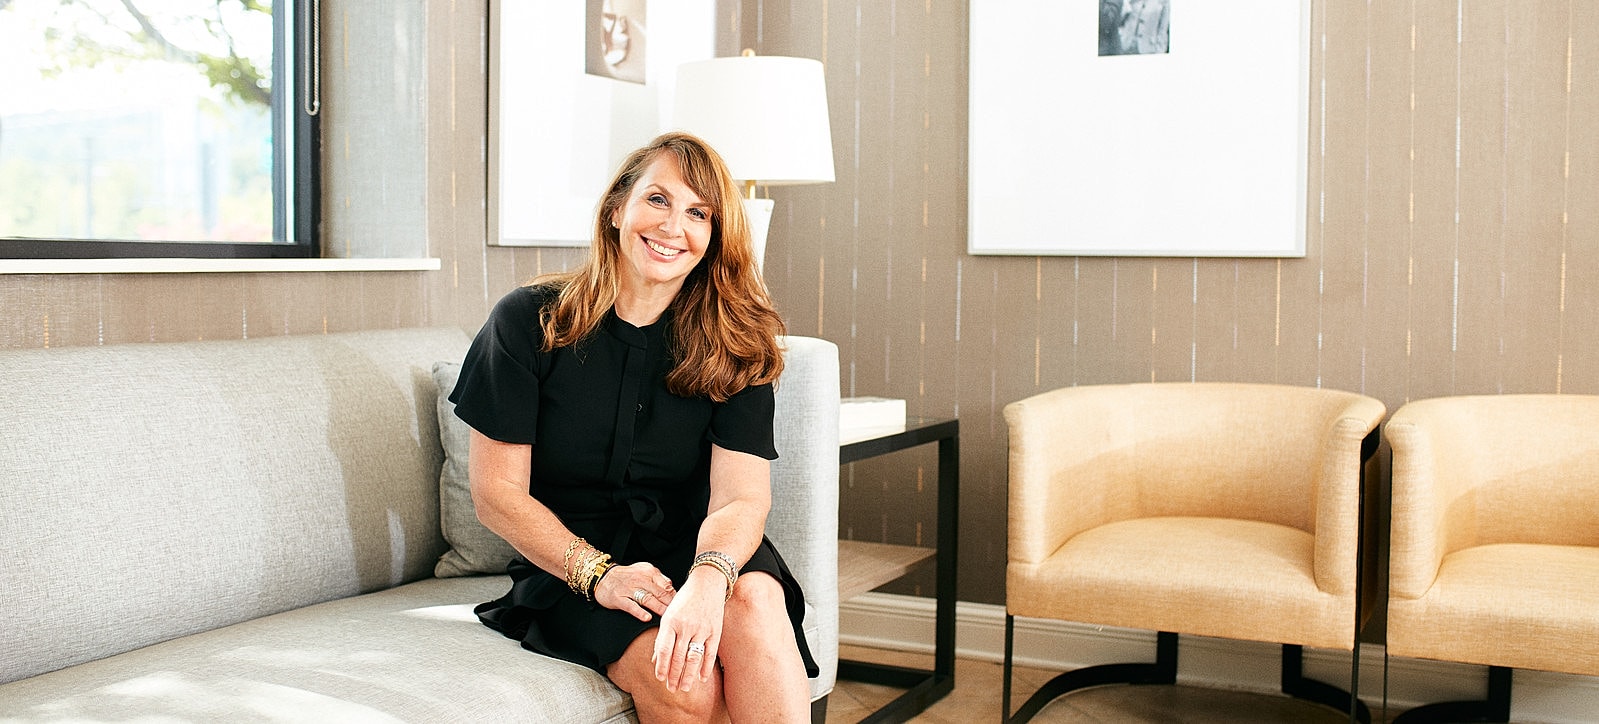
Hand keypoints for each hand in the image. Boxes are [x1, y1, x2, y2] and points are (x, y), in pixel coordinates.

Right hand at [593, 562, 675, 621]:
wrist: (603, 576)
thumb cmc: (627, 576)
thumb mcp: (644, 570)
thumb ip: (659, 578)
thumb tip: (672, 587)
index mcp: (649, 572)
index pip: (666, 586)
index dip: (675, 597)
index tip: (682, 607)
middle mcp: (640, 579)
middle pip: (659, 593)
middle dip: (670, 604)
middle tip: (679, 615)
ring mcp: (629, 589)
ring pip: (647, 599)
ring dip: (659, 608)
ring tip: (667, 617)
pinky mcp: (618, 598)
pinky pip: (630, 606)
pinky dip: (639, 612)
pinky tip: (647, 618)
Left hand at [651, 566, 727, 691]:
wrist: (707, 583)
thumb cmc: (685, 599)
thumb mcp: (669, 614)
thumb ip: (662, 637)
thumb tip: (654, 659)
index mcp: (670, 622)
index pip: (663, 650)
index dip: (661, 666)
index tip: (660, 679)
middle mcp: (685, 626)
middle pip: (678, 657)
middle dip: (674, 676)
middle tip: (672, 689)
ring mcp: (701, 629)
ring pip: (693, 658)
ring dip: (688, 676)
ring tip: (685, 688)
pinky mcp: (715, 630)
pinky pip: (710, 653)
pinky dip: (706, 667)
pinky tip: (702, 678)